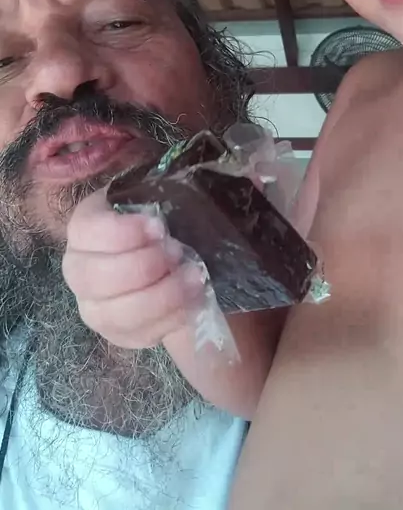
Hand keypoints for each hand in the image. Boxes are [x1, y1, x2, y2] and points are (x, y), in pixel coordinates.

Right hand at [62, 189, 205, 348]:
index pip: (86, 231)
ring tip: (194, 277)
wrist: (176, 261)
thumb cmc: (167, 223)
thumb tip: (205, 185)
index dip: (121, 232)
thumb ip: (173, 192)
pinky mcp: (115, 333)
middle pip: (93, 277)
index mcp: (86, 225)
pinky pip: (136, 335)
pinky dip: (168, 320)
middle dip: (142, 267)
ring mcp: (93, 305)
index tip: (159, 227)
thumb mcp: (167, 199)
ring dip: (160, 297)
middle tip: (178, 253)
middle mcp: (79, 267)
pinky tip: (192, 301)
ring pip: (114, 313)